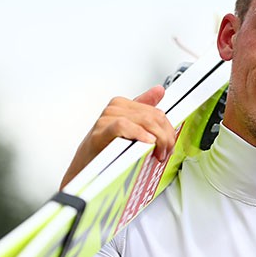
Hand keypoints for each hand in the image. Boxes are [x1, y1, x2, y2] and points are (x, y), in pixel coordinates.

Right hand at [60, 86, 175, 187]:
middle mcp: (115, 109)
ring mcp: (106, 119)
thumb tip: (159, 90)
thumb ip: (144, 107)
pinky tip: (147, 142)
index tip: (170, 143)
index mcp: (122, 105)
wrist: (86, 166)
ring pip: (143, 120)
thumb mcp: (129, 126)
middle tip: (165, 151)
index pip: (156, 111)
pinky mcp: (100, 132)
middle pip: (152, 116)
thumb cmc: (106, 148)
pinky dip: (138, 133)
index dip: (168, 129)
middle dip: (165, 136)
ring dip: (157, 139)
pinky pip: (123, 126)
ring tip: (157, 153)